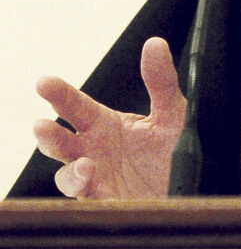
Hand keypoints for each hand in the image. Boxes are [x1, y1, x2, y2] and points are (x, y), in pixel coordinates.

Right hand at [33, 37, 186, 198]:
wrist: (190, 188)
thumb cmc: (171, 149)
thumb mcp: (172, 111)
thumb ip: (161, 80)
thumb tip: (154, 44)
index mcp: (105, 126)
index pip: (76, 107)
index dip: (59, 94)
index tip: (44, 82)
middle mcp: (94, 151)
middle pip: (61, 142)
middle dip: (48, 134)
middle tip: (42, 125)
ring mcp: (97, 180)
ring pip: (68, 176)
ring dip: (70, 172)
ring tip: (85, 164)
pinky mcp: (108, 204)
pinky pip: (91, 202)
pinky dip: (92, 196)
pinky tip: (99, 185)